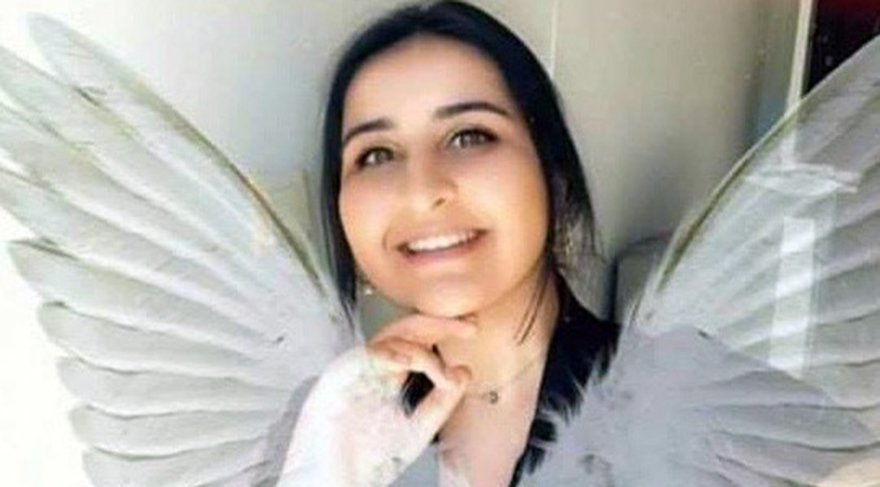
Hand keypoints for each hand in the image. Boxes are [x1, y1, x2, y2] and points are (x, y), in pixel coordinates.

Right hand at [280, 315, 473, 485]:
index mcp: (384, 377)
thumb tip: (463, 371)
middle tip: (466, 325)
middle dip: (436, 324)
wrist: (332, 483)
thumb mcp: (417, 429)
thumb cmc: (365, 461)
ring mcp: (351, 373)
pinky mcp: (334, 382)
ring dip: (420, 348)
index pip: (415, 341)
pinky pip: (362, 357)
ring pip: (386, 340)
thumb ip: (441, 403)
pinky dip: (389, 355)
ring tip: (439, 370)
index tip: (471, 328)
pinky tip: (411, 362)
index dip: (442, 329)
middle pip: (402, 331)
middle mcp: (368, 370)